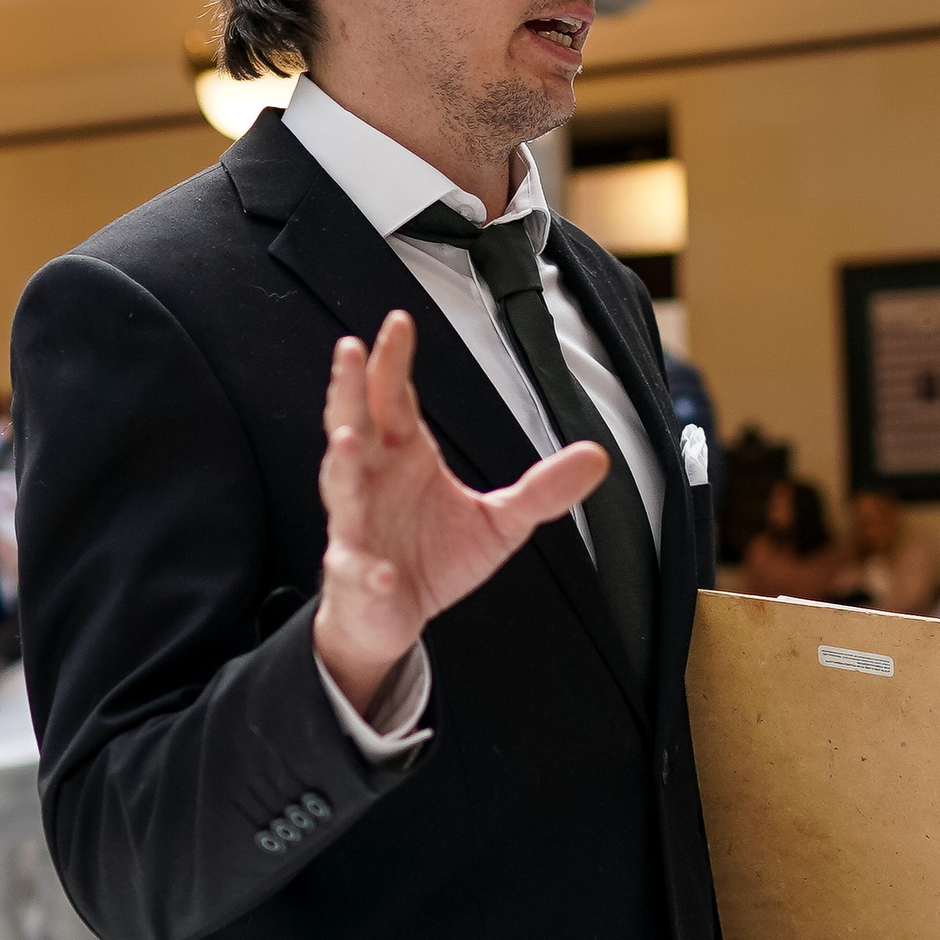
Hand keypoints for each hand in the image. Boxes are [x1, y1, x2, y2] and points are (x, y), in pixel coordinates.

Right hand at [314, 311, 608, 713]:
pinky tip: (380, 572)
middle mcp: (370, 481)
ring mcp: (355, 527)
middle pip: (353, 424)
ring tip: (348, 441)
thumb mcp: (501, 520)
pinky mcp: (356, 577)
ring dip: (341, 466)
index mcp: (401, 455)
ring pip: (340, 488)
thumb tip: (599, 456)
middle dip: (348, 389)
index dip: (392, 361)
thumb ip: (543, 488)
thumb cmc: (434, 556)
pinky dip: (367, 572)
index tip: (399, 322)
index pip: (393, 398)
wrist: (393, 617)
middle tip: (349, 350)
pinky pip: (358, 572)